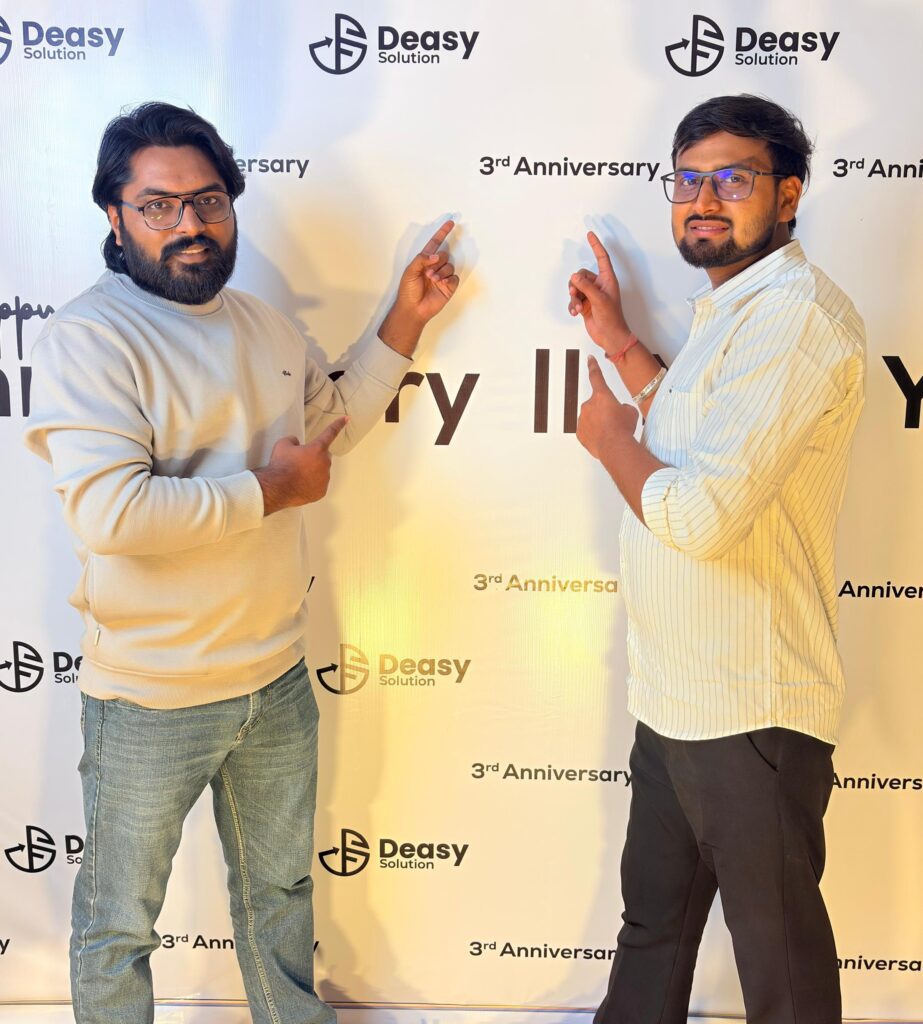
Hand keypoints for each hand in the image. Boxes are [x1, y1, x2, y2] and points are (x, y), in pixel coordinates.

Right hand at [254, 417, 348, 515]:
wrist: (277, 488)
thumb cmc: (280, 465)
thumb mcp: (283, 444)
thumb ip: (293, 440)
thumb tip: (296, 444)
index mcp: (317, 448)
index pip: (330, 433)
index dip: (338, 424)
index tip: (346, 419)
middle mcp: (325, 463)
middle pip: (323, 456)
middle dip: (315, 456)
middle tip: (300, 462)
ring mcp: (325, 478)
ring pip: (322, 471)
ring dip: (313, 470)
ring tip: (297, 474)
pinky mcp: (321, 491)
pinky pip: (319, 484)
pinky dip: (312, 483)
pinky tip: (300, 484)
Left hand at [379, 220, 459, 354]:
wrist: (413, 309)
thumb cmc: (408, 291)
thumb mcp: (410, 271)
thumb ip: (422, 259)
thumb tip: (436, 255)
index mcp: (424, 261)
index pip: (435, 243)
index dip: (442, 233)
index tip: (450, 223)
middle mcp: (435, 267)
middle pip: (444, 255)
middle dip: (437, 263)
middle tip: (428, 273)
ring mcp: (442, 277)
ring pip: (450, 266)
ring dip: (441, 273)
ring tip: (433, 281)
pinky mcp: (449, 287)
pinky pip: (454, 278)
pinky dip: (449, 280)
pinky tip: (441, 285)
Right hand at [568, 231, 632, 355]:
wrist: (610, 336)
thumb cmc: (611, 318)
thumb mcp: (599, 300)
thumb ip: (585, 287)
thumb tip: (574, 277)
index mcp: (608, 280)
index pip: (601, 258)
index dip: (596, 245)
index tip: (590, 234)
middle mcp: (599, 285)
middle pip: (581, 275)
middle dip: (575, 285)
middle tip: (575, 295)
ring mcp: (591, 295)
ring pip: (575, 288)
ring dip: (574, 298)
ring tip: (578, 308)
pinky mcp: (586, 304)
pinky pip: (574, 299)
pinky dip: (573, 305)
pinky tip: (575, 313)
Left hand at [577, 357, 638, 460]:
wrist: (615, 447)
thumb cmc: (622, 429)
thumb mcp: (630, 412)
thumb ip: (622, 407)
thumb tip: (621, 411)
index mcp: (602, 395)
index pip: (596, 376)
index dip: (593, 366)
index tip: (589, 360)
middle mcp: (589, 405)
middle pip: (596, 404)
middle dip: (604, 411)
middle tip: (614, 421)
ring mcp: (582, 419)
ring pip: (591, 418)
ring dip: (599, 423)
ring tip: (611, 432)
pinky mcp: (580, 433)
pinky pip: (587, 431)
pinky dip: (594, 434)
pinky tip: (604, 438)